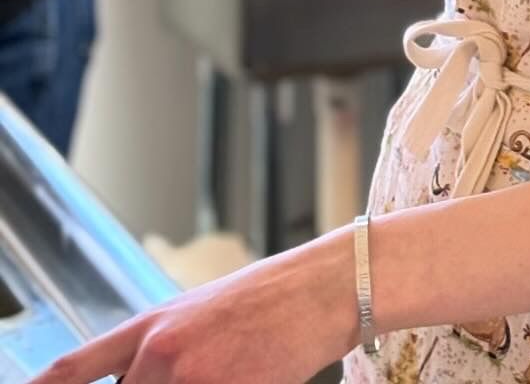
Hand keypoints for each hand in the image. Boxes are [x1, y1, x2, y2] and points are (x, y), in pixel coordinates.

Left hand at [33, 228, 357, 383]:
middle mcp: (159, 353)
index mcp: (149, 326)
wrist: (321, 289)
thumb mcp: (199, 314)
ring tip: (225, 371)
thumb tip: (135, 379)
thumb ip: (158, 352)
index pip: (73, 369)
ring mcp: (191, 379)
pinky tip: (243, 378)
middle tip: (193, 378)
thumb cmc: (266, 301)